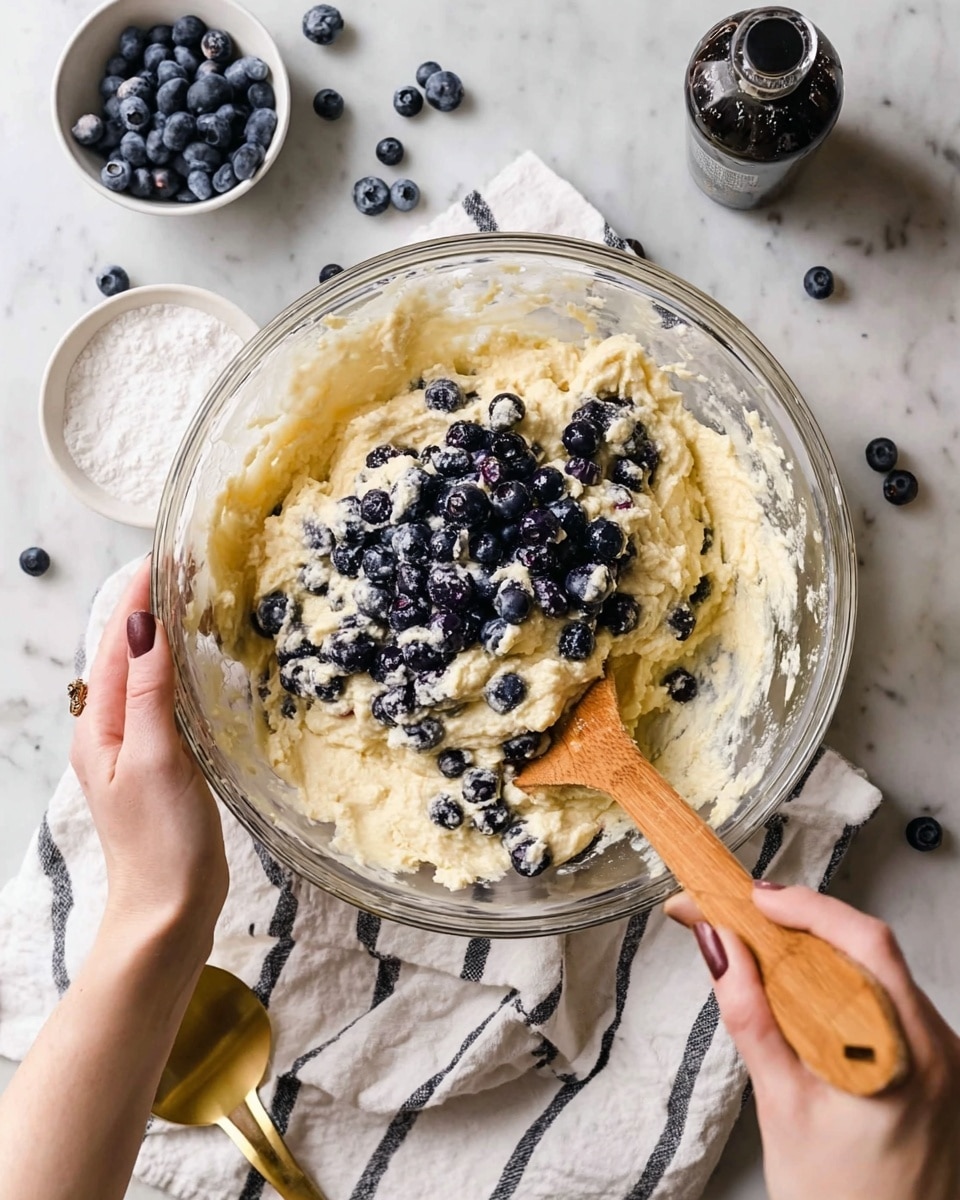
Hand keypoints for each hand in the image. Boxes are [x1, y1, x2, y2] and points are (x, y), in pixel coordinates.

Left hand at [70, 560, 227, 948]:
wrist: (170, 910)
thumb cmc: (162, 840)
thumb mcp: (156, 759)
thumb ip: (148, 691)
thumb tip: (139, 623)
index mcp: (99, 726)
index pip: (114, 643)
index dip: (137, 596)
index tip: (164, 554)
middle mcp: (111, 731)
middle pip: (125, 653)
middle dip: (149, 606)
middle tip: (188, 566)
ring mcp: (135, 747)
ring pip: (146, 674)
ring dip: (164, 634)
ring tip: (195, 598)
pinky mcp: (162, 763)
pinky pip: (165, 700)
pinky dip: (180, 669)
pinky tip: (203, 665)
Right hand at [666, 884, 959, 1199]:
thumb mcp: (781, 1107)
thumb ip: (749, 1017)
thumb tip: (720, 947)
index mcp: (908, 1054)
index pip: (863, 941)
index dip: (804, 906)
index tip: (753, 897)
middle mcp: (940, 1047)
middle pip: (871, 949)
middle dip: (803, 922)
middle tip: (746, 913)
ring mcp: (946, 1057)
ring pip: (880, 972)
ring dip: (821, 952)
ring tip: (765, 947)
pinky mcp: (938, 1068)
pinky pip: (889, 1002)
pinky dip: (842, 985)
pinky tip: (805, 993)